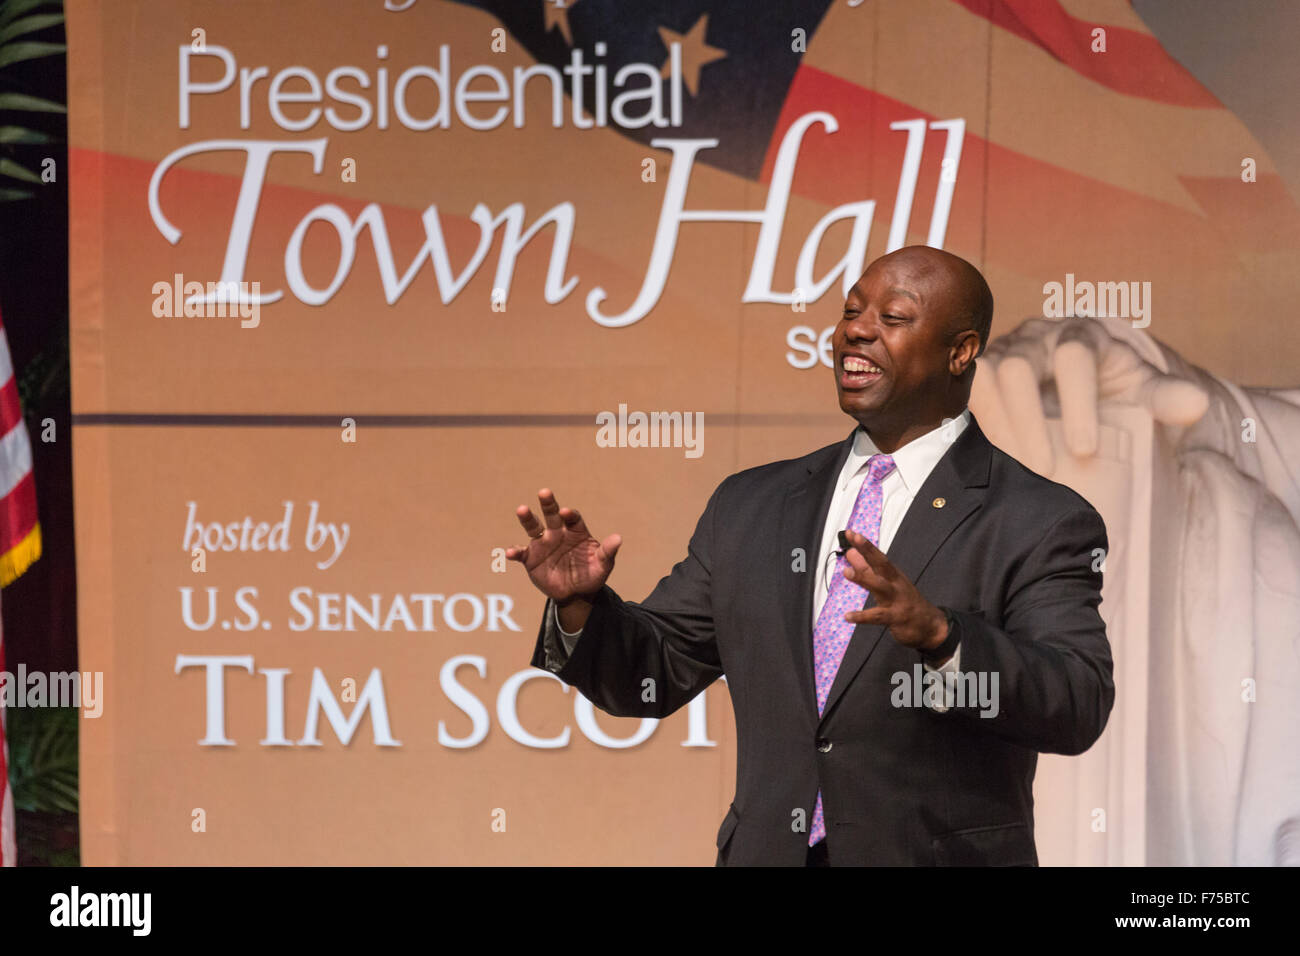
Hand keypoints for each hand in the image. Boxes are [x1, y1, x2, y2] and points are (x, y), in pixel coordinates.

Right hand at [505, 489, 621, 607]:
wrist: (576, 593)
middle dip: (549, 504)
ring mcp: (543, 544)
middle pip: (552, 515)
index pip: (572, 518)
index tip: (565, 512)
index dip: (569, 514)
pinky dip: (515, 552)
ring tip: (522, 509)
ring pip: (533, 527)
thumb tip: (618, 539)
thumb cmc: (590, 574)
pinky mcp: (531, 558)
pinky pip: (521, 553)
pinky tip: (511, 553)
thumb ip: (608, 551)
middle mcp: (558, 533)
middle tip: (544, 492)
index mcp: (576, 531)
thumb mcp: (602, 564)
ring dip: (527, 518)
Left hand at [839, 529, 949, 655]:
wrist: (930, 625)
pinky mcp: (895, 617)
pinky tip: (848, 616)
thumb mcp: (887, 583)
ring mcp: (896, 600)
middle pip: (881, 564)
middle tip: (854, 539)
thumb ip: (867, 569)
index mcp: (892, 575)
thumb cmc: (906, 601)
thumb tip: (851, 554)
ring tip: (846, 572)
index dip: (864, 544)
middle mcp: (895, 584)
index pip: (877, 556)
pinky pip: (877, 616)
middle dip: (868, 550)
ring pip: (879, 586)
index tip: (851, 533)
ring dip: (863, 578)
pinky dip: (862, 616)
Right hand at [970, 316, 1208, 476]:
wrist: (1080, 379)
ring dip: (999, 425)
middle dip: (1029, 421)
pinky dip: (979, 421)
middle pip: (1018, 368)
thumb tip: (1197, 405)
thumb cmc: (1112, 386)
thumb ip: (1166, 396)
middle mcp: (1036, 337)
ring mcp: (1002, 353)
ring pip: (985, 379)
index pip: (1075, 357)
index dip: (1078, 403)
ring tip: (1015, 467)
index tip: (1085, 450)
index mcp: (1081, 334)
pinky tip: (992, 455)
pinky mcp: (980, 374)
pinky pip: (967, 391)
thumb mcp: (1142, 389)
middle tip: (1044, 469)